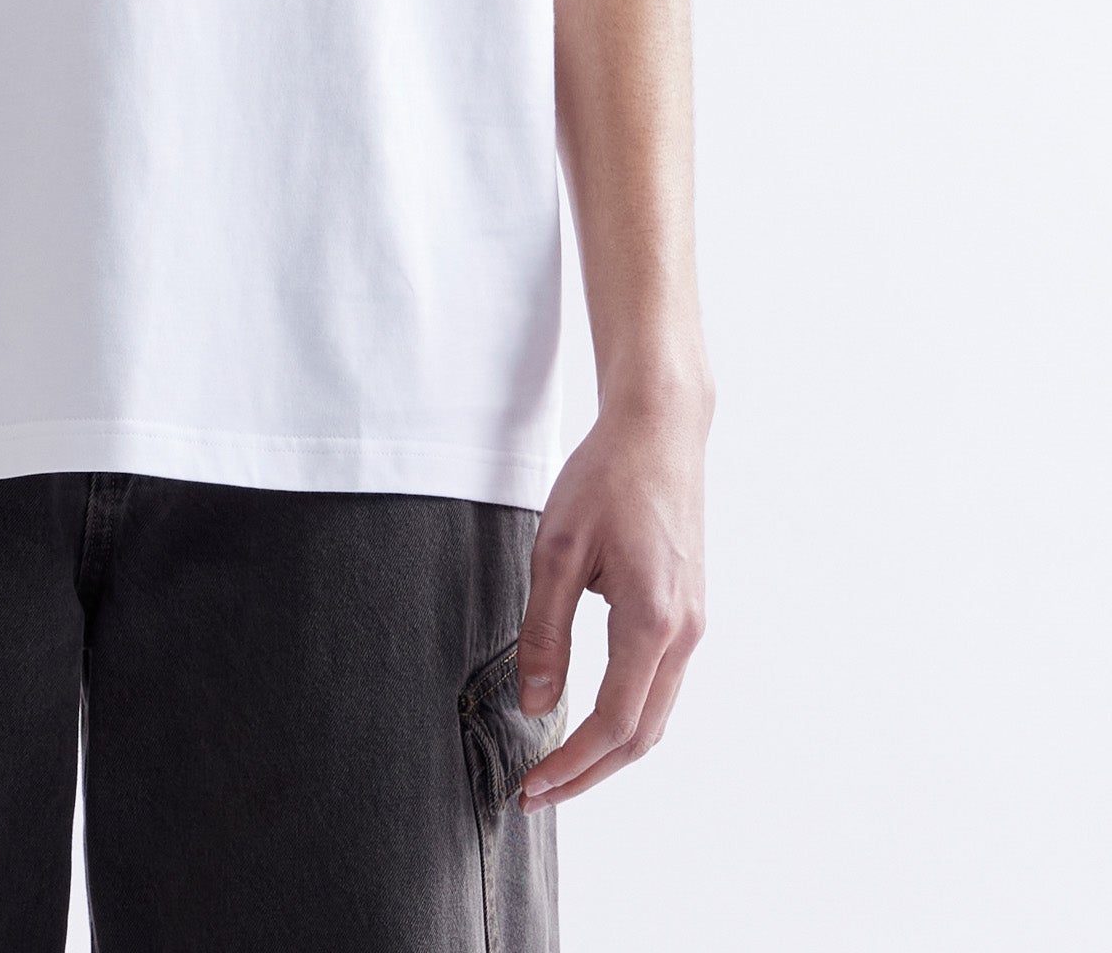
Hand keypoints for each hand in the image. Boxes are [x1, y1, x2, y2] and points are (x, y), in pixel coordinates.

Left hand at [514, 383, 709, 810]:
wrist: (660, 429)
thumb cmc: (606, 477)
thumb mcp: (557, 550)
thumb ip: (544, 632)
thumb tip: (534, 705)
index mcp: (652, 621)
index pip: (613, 724)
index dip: (571, 765)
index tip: (531, 787)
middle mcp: (683, 633)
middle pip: (642, 736)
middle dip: (589, 774)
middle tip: (537, 792)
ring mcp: (692, 624)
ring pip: (655, 714)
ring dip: (609, 749)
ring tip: (557, 764)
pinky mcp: (688, 611)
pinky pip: (661, 684)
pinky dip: (626, 715)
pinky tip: (590, 714)